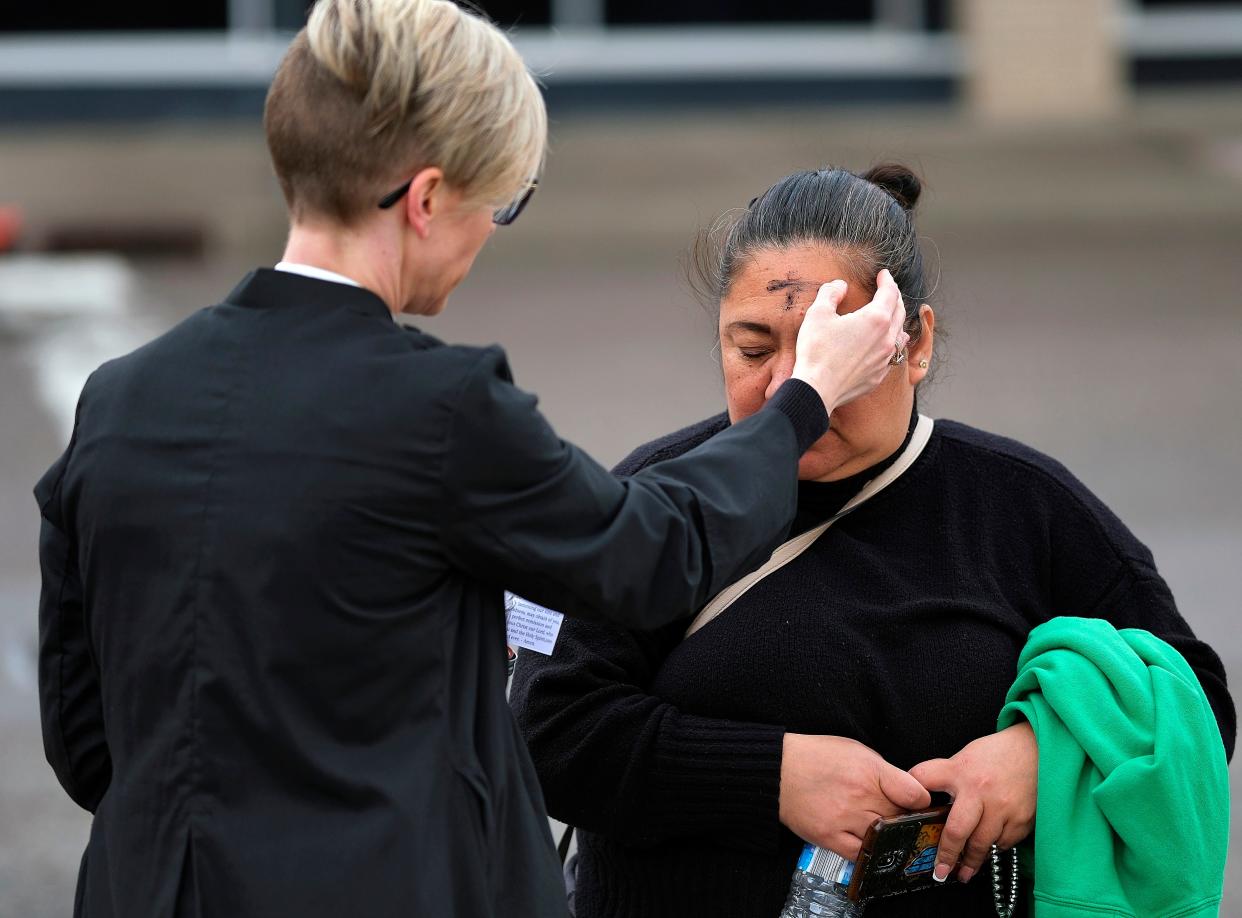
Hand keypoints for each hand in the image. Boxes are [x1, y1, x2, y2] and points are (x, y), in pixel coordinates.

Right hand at [779, 733, 930, 860]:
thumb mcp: (855, 750)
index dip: (922, 801)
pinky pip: (861, 854)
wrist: (777, 770)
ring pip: (884, 837)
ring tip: (885, 830)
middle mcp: (860, 795)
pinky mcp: (830, 837)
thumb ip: (883, 771)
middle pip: (901, 818)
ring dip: (888, 836)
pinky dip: (869, 851)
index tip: (919, 803)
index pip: (915, 794)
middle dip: (905, 819)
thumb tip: (906, 789)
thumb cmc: (815, 756)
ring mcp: (845, 819)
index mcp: (869, 770)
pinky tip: (870, 844)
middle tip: (902, 818)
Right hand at [791, 269, 906, 413]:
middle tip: (887, 290)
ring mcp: (885, 359)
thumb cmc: (816, 351)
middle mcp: (886, 338)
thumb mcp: (817, 313)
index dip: (887, 280)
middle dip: (894, 298)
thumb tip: (840, 285)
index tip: (883, 274)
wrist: (816, 390)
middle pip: (900, 312)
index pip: (890, 293)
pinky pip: (892, 354)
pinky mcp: (879, 375)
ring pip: (899, 334)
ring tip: (891, 315)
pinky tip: (886, 343)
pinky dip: (891, 343)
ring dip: (897, 321)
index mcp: (876, 319)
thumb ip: (830, 293)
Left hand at [908, 722, 1037, 883]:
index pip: (924, 779)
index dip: (911, 792)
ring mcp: (1002, 808)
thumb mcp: (965, 757)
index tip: (903, 812)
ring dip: (971, 861)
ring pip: (981, 844)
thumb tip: (924, 795)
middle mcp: (979, 791)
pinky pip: (1003, 843)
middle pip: (956, 830)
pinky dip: (993, 849)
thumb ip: (947, 776)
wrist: (1038, 752)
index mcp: (960, 771)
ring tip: (963, 872)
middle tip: (940, 871)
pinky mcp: (1020, 821)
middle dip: (946, 854)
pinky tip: (987, 852)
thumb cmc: (997, 754)